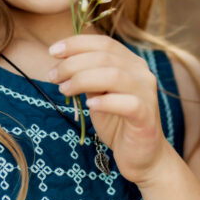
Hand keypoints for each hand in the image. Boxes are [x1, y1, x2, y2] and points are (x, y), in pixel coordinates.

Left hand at [49, 35, 170, 184]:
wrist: (142, 155)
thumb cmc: (118, 123)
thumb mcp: (98, 95)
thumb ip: (88, 78)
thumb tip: (61, 64)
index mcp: (131, 63)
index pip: (104, 43)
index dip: (76, 44)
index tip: (52, 51)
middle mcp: (142, 74)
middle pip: (105, 57)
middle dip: (73, 64)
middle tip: (53, 77)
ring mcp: (147, 94)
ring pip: (114, 76)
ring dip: (83, 80)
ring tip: (65, 90)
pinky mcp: (147, 117)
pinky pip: (128, 103)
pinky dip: (105, 102)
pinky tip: (89, 106)